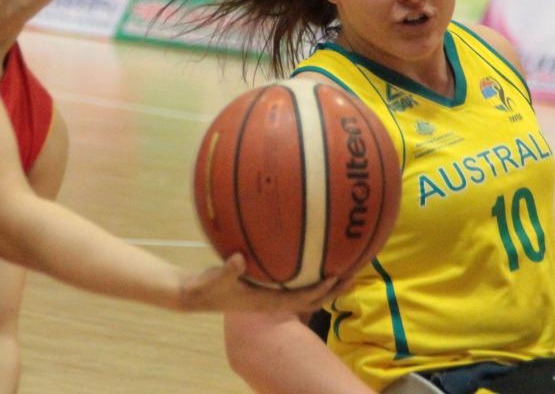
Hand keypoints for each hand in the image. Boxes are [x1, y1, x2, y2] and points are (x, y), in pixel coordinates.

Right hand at [177, 254, 350, 312]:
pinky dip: (309, 270)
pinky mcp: (268, 284)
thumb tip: (238, 259)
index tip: (336, 277)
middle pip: (314, 298)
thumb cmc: (207, 288)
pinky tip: (316, 252)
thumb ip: (227, 271)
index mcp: (268, 302)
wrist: (198, 294)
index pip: (302, 299)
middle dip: (335, 287)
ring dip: (329, 280)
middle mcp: (276, 299)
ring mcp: (274, 293)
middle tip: (356, 272)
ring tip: (347, 263)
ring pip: (308, 290)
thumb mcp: (215, 280)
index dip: (320, 290)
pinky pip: (295, 279)